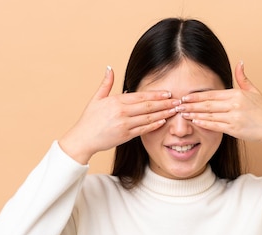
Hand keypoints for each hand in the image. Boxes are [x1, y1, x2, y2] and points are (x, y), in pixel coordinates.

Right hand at [59, 67, 180, 163]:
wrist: (83, 139)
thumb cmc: (89, 119)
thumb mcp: (96, 99)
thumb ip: (106, 84)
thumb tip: (110, 68)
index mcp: (116, 101)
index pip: (141, 96)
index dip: (156, 95)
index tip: (168, 93)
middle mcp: (121, 112)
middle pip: (148, 106)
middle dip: (164, 103)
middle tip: (178, 101)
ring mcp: (124, 124)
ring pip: (148, 118)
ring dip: (163, 114)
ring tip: (175, 111)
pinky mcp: (125, 136)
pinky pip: (143, 130)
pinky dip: (154, 125)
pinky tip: (163, 121)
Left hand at [179, 61, 261, 149]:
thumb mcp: (254, 91)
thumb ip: (243, 78)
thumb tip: (240, 62)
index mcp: (237, 94)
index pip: (212, 94)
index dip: (197, 96)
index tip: (185, 97)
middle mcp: (235, 104)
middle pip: (208, 104)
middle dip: (191, 105)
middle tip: (178, 105)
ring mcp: (234, 117)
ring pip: (209, 115)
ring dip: (194, 114)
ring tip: (182, 114)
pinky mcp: (234, 129)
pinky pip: (216, 125)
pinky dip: (204, 123)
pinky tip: (195, 121)